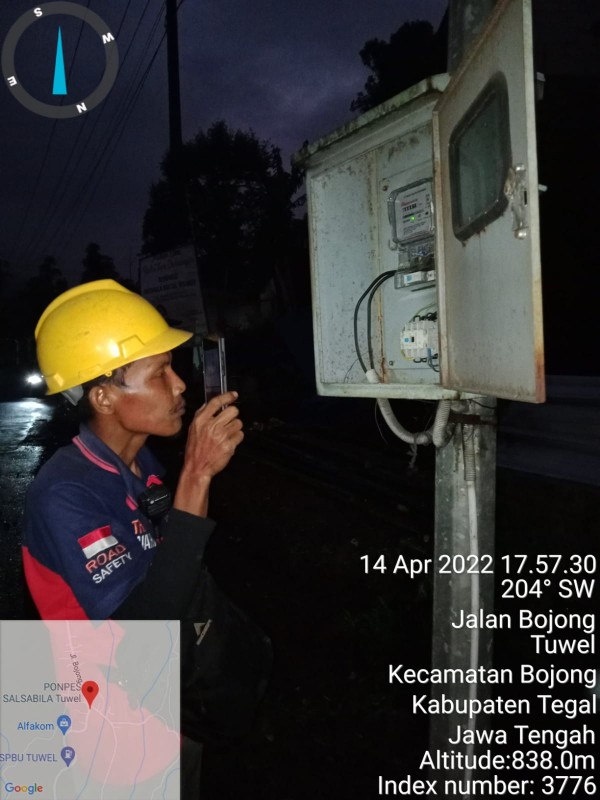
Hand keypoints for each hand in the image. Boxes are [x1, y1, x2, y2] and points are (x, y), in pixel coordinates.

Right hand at [173, 391, 242, 516]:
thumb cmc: (195, 449)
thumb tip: (209, 404)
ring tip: (226, 435)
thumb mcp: (193, 429)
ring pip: (238, 423)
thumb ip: (201, 415)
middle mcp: (211, 426)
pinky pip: (240, 435)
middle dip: (233, 416)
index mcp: (201, 420)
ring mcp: (221, 435)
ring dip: (235, 428)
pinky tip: (228, 443)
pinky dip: (236, 439)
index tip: (234, 395)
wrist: (197, 468)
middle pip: (233, 411)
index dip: (227, 397)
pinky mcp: (228, 445)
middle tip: (228, 422)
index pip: (216, 402)